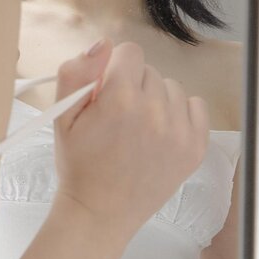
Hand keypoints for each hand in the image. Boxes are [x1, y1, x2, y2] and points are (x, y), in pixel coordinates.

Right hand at [51, 39, 209, 237]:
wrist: (100, 213)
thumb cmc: (79, 165)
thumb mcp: (62, 116)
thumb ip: (75, 72)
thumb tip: (103, 44)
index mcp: (120, 99)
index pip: (129, 52)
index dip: (113, 70)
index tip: (106, 94)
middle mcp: (155, 111)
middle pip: (149, 70)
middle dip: (133, 86)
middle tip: (118, 119)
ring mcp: (179, 131)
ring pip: (172, 88)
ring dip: (156, 100)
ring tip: (138, 129)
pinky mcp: (195, 147)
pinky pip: (196, 106)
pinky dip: (179, 114)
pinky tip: (160, 133)